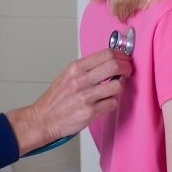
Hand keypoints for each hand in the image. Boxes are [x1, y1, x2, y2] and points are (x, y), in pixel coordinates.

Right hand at [6, 48, 131, 155]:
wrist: (44, 118)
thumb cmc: (56, 98)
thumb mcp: (68, 75)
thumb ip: (87, 68)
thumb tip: (108, 61)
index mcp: (75, 68)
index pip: (106, 53)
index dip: (120, 55)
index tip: (124, 58)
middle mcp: (81, 80)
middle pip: (115, 65)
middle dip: (126, 68)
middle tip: (127, 71)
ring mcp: (86, 96)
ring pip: (118, 85)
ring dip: (119, 87)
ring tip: (113, 89)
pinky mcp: (91, 111)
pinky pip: (113, 103)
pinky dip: (111, 102)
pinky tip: (104, 102)